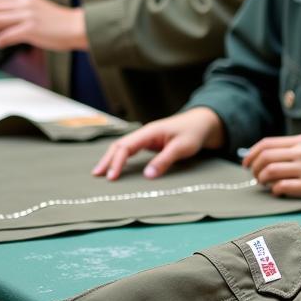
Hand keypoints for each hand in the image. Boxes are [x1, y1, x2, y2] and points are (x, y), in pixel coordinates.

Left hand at [0, 0, 86, 50]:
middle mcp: (25, 3)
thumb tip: (0, 20)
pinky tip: (1, 44)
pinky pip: (7, 35)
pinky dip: (1, 40)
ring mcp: (29, 15)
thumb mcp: (37, 8)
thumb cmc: (59, 22)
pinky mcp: (32, 28)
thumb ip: (19, 10)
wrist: (79, 27)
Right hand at [92, 107, 224, 179]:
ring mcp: (146, 138)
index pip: (126, 146)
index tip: (111, 177)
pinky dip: (120, 158)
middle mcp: (145, 133)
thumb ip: (165, 160)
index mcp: (150, 132)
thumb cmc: (193, 133)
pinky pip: (130, 150)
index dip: (117, 162)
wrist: (203, 123)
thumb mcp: (182, 147)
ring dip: (111, 159)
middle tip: (97, 175)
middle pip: (120, 145)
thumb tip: (148, 176)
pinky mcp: (149, 143)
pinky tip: (115, 167)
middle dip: (107, 160)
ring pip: (123, 147)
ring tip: (100, 173)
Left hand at [241, 134, 300, 197]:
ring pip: (270, 172)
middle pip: (265, 158)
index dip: (251, 154)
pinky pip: (282, 187)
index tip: (246, 164)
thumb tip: (260, 155)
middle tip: (255, 176)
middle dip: (254, 169)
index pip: (266, 144)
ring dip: (262, 180)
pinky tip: (278, 191)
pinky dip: (275, 190)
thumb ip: (288, 149)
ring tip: (265, 184)